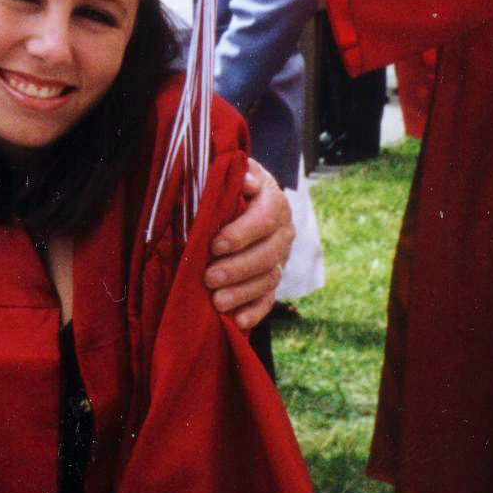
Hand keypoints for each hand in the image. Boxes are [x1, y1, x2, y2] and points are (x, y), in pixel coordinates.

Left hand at [205, 159, 292, 329]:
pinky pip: (268, 299)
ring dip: (242, 293)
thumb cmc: (230, 185)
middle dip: (237, 268)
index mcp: (274, 202)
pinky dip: (255, 311)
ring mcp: (279, 258)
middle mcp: (283, 232)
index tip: (216, 244)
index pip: (266, 219)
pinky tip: (238, 321)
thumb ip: (237, 174)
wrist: (243, 198)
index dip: (242, 233)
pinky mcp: (271, 278)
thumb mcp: (233, 172)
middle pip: (267, 254)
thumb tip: (247, 183)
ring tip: (216, 301)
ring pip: (267, 279)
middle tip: (209, 277)